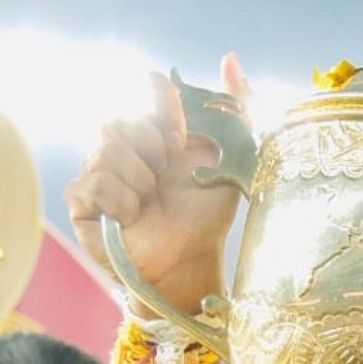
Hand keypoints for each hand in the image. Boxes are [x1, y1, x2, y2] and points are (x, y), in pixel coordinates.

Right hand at [65, 53, 250, 314]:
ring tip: (151, 203)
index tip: (177, 135)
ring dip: (139, 180)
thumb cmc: (208, 218)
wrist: (191, 262)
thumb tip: (231, 60)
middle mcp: (124, 150)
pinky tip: (134, 217)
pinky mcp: (83, 203)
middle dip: (150, 147)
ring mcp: (100, 174)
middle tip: (165, 175)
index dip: (160, 107)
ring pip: (106, 149)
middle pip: (120, 117)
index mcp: (156, 135)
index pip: (145, 92)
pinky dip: (121, 201)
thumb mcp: (233, 161)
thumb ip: (239, 111)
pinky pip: (93, 182)